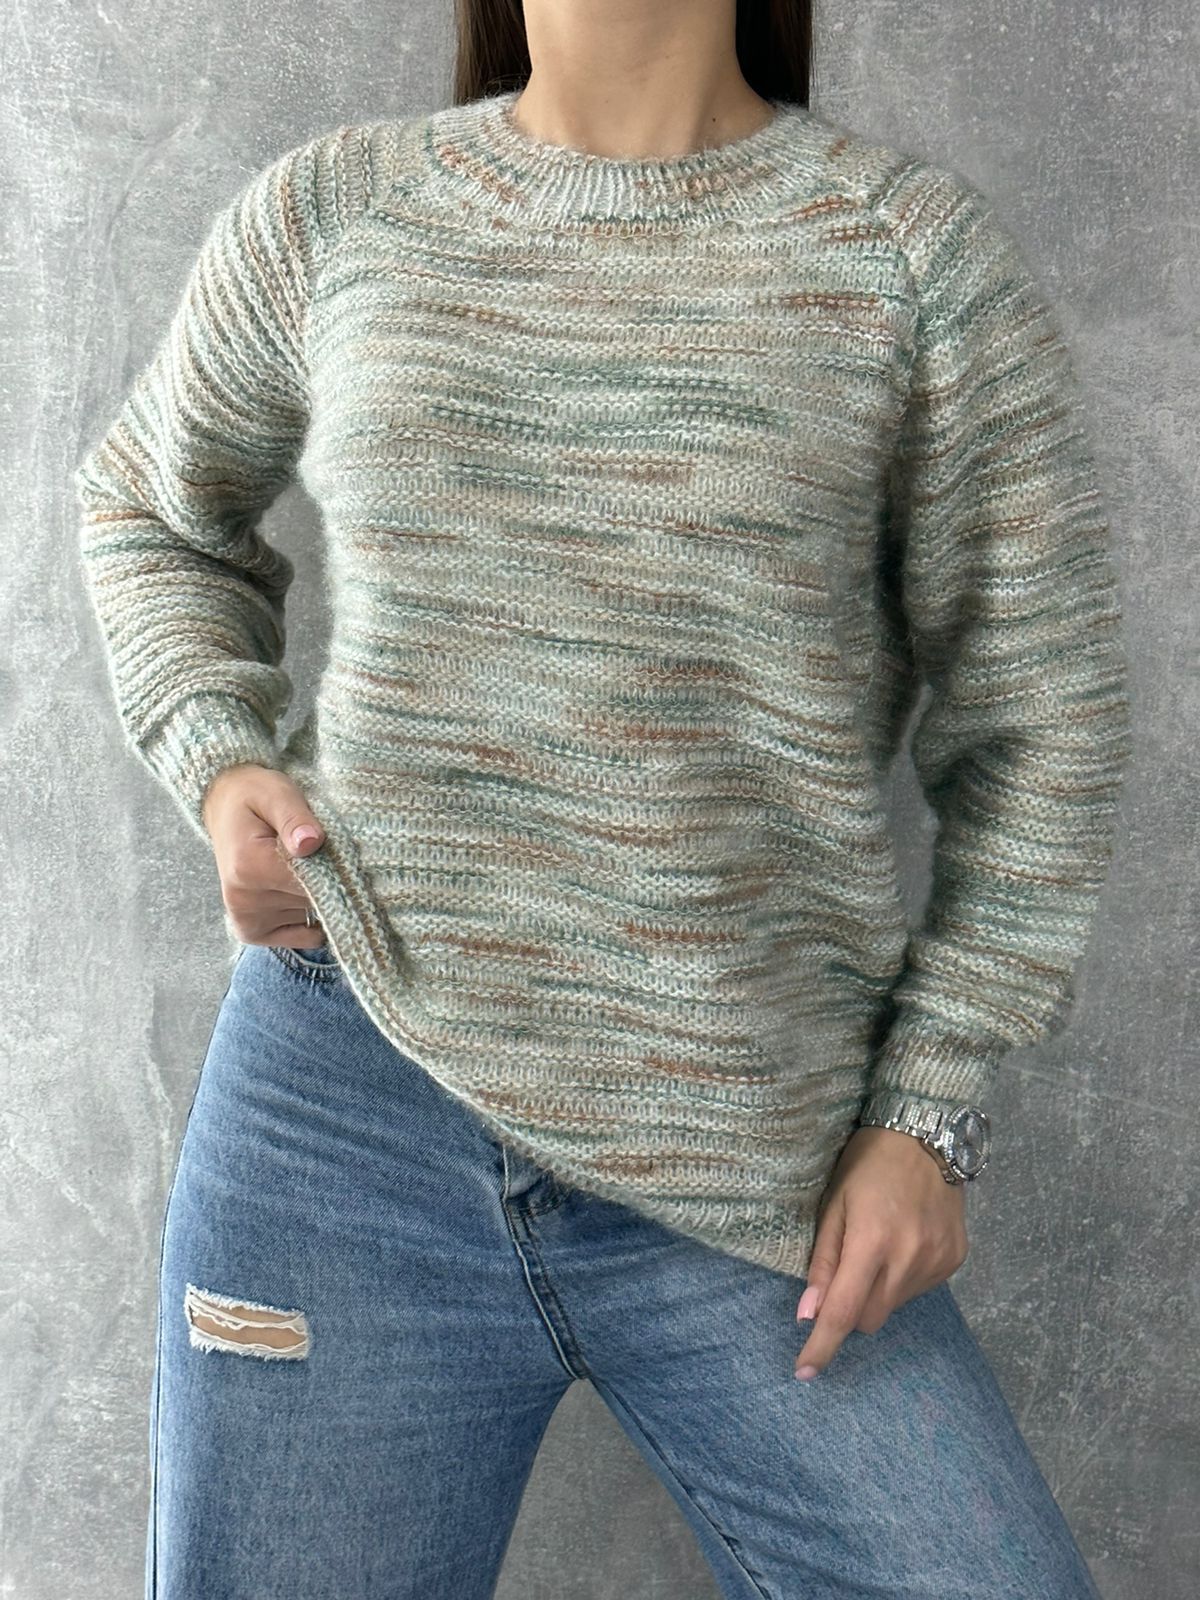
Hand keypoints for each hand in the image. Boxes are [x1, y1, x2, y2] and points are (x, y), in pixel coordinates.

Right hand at [201, 764, 327, 947]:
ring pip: (311, 916)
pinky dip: (311, 917)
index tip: (338, 848)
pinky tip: (300, 890)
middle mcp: (243, 900)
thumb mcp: (276, 794)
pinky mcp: (251, 932)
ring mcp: (245, 920)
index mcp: (249, 866)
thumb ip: (295, 818)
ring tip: (304, 866)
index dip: (336, 866)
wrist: (224, 808)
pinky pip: (304, 936)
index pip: (313, 881)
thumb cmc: (255, 798)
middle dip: (330, 879)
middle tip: (320, 852)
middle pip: (314, 900)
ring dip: (319, 895)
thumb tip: (311, 842)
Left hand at [793, 1124, 968, 1379]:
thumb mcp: (833, 1203)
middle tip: (845, 1271)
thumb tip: (808, 1314)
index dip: (822, 1346)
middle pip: (869, 1318)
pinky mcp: (956, 1259)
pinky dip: (903, 1278)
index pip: (843, 1312)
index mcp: (872, 1242)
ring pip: (895, 1306)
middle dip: (850, 1310)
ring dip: (878, 1292)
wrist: (927, 1134)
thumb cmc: (867, 1164)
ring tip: (878, 1245)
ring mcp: (938, 1261)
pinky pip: (920, 1289)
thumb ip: (823, 1261)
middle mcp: (909, 1258)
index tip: (804, 1372)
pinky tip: (903, 1241)